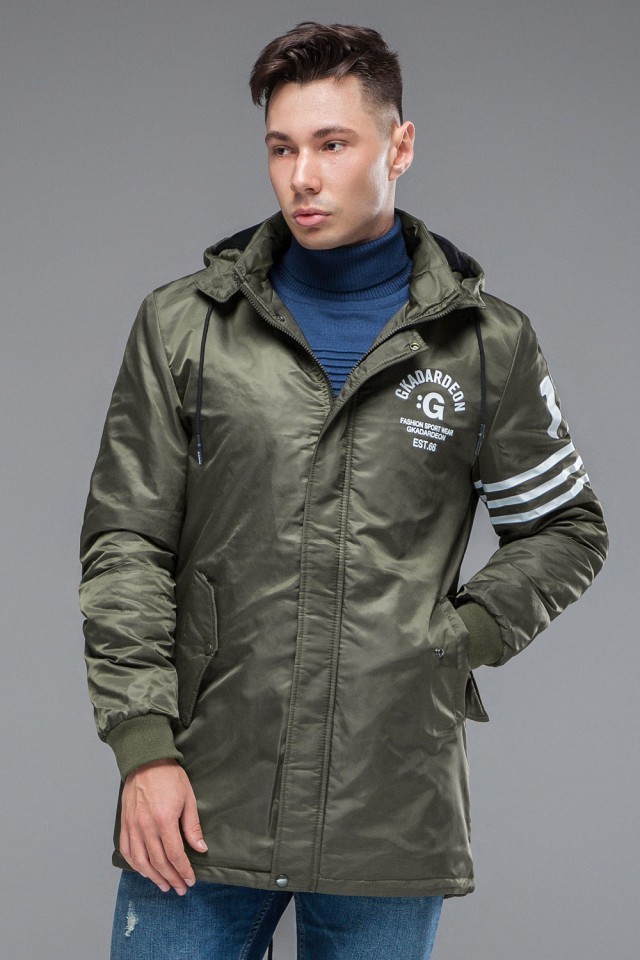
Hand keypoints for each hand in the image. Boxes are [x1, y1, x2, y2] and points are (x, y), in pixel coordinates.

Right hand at [119, 759, 207, 894]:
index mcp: (164, 820)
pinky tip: (144, 871)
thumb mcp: (188, 799)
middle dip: (171, 878)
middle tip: (180, 888)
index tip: (190, 881)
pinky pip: (126, 850)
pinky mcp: (124, 823)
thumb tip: (201, 848)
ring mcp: (132, 826)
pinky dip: (134, 864)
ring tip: (164, 885)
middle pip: (158, 862)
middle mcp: (146, 826)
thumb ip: (192, 827)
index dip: (183, 871)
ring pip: (141, 861)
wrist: (146, 760)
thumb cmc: (170, 777)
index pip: (174, 855)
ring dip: (153, 877)